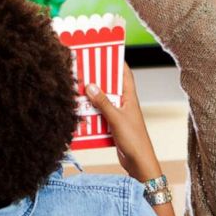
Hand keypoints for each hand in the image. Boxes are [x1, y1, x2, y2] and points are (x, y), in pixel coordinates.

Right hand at [85, 65, 162, 182]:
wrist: (138, 163)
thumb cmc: (134, 140)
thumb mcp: (116, 118)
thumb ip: (103, 102)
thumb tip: (91, 86)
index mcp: (130, 97)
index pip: (125, 74)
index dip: (117, 62)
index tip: (105, 52)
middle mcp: (124, 103)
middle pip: (110, 86)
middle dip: (98, 79)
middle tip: (83, 70)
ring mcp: (118, 115)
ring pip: (102, 101)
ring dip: (91, 98)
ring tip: (77, 90)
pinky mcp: (112, 126)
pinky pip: (99, 115)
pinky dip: (91, 113)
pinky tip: (80, 112)